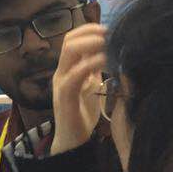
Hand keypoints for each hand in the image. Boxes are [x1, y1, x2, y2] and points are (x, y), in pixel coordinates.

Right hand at [51, 23, 108, 154]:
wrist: (72, 142)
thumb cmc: (82, 115)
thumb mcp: (92, 87)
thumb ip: (96, 72)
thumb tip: (111, 55)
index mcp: (67, 69)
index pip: (72, 39)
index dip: (89, 29)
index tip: (109, 30)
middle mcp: (61, 72)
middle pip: (69, 40)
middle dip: (91, 32)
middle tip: (111, 34)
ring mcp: (61, 83)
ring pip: (70, 51)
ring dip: (91, 43)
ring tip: (109, 44)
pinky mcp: (64, 96)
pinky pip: (75, 74)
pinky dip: (91, 64)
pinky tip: (106, 62)